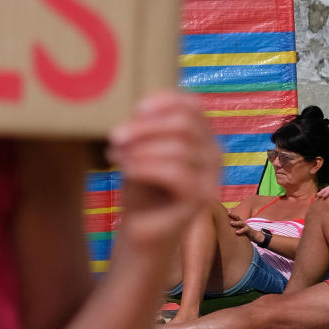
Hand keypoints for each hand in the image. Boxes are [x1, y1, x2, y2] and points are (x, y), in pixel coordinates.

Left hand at [107, 90, 219, 250]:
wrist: (142, 227)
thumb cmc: (142, 182)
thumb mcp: (141, 146)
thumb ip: (146, 124)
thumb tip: (137, 105)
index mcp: (202, 134)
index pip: (192, 105)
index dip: (165, 101)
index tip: (136, 108)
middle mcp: (214, 152)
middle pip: (184, 124)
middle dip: (145, 127)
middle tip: (115, 136)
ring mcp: (212, 176)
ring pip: (178, 149)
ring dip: (141, 149)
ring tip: (115, 155)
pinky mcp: (204, 199)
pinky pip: (176, 173)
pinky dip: (146, 167)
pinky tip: (127, 171)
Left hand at [226, 208, 259, 242]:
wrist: (256, 235)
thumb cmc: (246, 232)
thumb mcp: (240, 228)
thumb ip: (235, 227)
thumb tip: (228, 225)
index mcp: (240, 222)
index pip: (235, 216)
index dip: (231, 213)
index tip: (226, 209)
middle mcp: (243, 223)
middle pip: (238, 217)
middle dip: (233, 215)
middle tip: (228, 212)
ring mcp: (246, 226)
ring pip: (241, 223)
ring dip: (236, 223)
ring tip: (231, 223)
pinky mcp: (249, 230)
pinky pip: (245, 230)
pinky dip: (241, 231)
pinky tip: (236, 232)